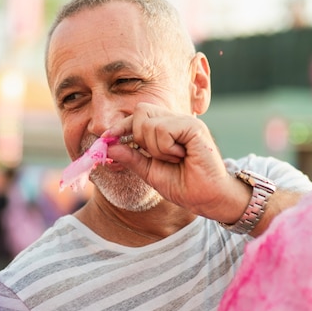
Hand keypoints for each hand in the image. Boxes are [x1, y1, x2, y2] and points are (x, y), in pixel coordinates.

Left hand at [104, 103, 250, 224]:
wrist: (206, 198)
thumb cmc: (183, 186)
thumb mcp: (149, 171)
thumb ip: (130, 157)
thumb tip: (109, 145)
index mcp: (165, 129)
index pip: (137, 116)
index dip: (120, 126)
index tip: (106, 137)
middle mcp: (175, 121)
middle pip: (140, 111)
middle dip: (138, 137)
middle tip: (154, 155)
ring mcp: (185, 122)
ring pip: (148, 123)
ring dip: (154, 148)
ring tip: (173, 159)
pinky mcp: (193, 126)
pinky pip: (163, 130)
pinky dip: (165, 148)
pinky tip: (180, 156)